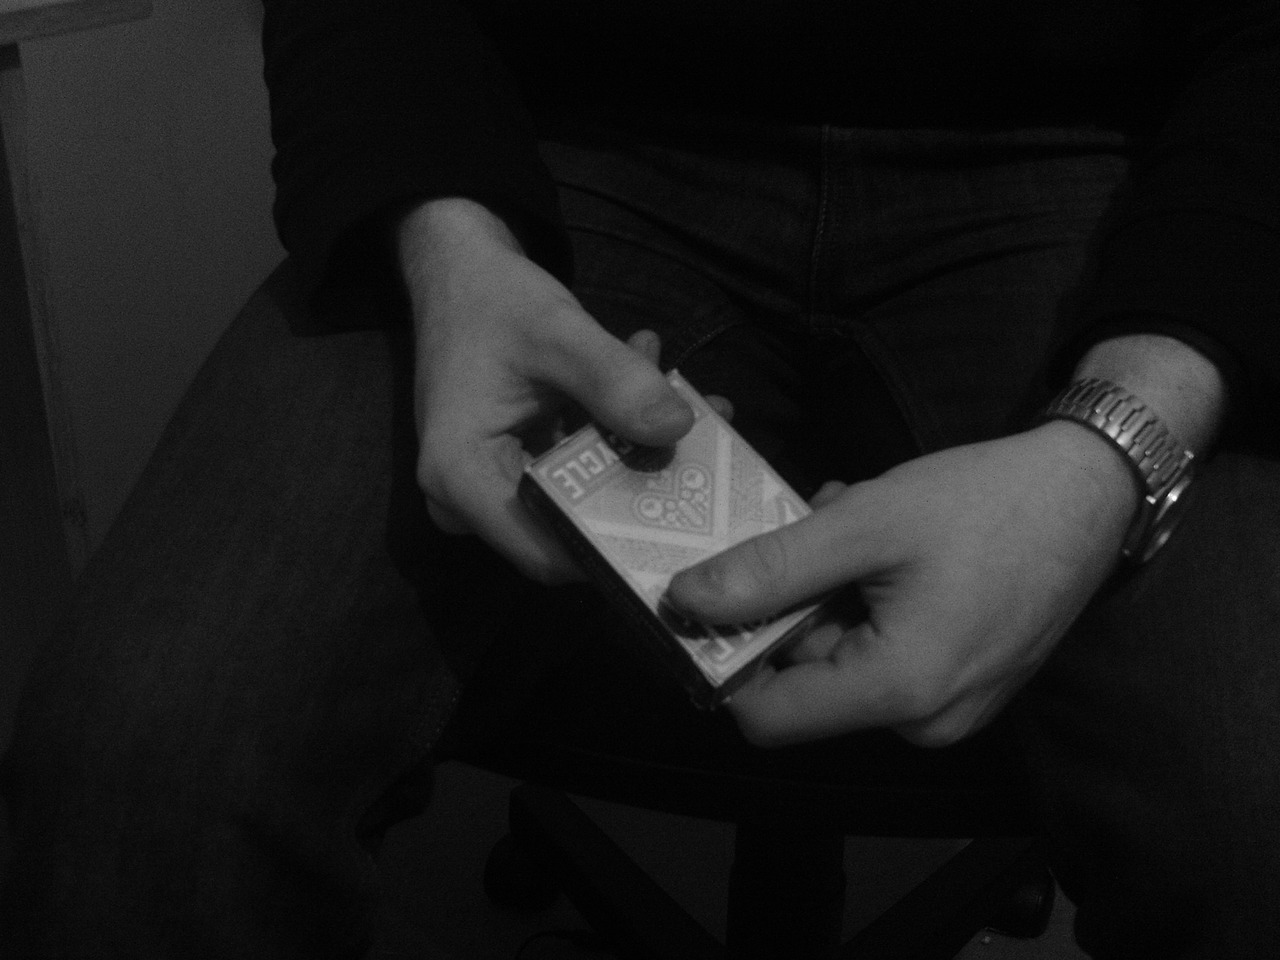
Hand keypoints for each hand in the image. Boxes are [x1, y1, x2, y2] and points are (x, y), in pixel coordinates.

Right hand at [399, 197, 693, 582]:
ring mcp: (489, 489)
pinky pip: (573, 478)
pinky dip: (616, 440)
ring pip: (579, 500)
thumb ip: (614, 379)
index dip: (615, 549)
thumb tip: (678, 427)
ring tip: (684, 398)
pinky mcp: (512, 472)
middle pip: (570, 530)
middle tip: (701, 443)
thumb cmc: (492, 299)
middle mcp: (467, 499)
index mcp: (461, 477)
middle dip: (640, 489)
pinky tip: (655, 390)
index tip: (684, 520)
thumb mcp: (557, 330)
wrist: (459, 274)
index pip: (546, 553)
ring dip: (635, 455)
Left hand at [667, 421, 1137, 746]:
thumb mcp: (864, 523)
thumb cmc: (983, 502)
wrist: (1090, 491)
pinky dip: (866, 607)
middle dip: (791, 610)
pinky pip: (883, 659)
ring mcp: (951, 710)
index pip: (765, 718)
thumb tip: (685, 600)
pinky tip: (887, 552)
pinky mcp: (965, 687)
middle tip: (811, 534)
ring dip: (829, 598)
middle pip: (805, 685)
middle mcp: (925, 723)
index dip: (728, 659)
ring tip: (857, 529)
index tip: (719, 596)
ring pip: (843, 664)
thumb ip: (771, 569)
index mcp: (899, 692)